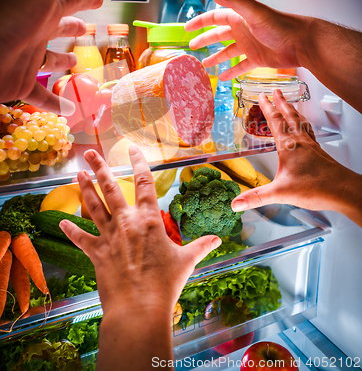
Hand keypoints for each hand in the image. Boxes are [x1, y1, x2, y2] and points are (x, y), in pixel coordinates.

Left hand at [0, 0, 133, 114]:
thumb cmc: (5, 10)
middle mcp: (35, 26)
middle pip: (60, 26)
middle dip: (75, 27)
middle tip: (89, 30)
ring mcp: (25, 56)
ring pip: (50, 61)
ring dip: (64, 64)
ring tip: (77, 67)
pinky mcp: (16, 83)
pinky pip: (42, 96)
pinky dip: (56, 104)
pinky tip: (70, 111)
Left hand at [60, 147, 220, 315]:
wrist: (139, 308)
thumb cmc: (165, 284)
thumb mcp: (186, 261)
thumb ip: (201, 246)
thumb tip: (218, 240)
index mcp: (149, 219)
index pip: (144, 182)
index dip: (138, 162)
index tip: (132, 149)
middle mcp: (126, 222)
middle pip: (111, 188)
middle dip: (99, 167)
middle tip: (89, 153)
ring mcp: (109, 237)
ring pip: (94, 206)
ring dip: (85, 189)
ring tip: (77, 174)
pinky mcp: (97, 253)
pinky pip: (81, 238)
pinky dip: (71, 230)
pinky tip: (62, 222)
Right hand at [185, 0, 310, 80]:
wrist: (301, 42)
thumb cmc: (279, 26)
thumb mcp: (253, 12)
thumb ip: (233, 0)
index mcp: (238, 17)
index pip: (214, 17)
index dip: (200, 22)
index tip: (186, 28)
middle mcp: (242, 30)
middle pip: (218, 35)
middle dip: (204, 39)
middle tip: (192, 46)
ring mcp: (249, 45)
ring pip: (227, 52)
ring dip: (216, 58)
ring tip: (204, 65)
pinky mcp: (257, 59)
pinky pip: (240, 66)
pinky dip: (231, 72)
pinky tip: (223, 78)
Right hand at [231, 90, 361, 226]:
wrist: (343, 190)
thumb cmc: (316, 188)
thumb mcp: (280, 193)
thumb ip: (256, 197)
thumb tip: (236, 203)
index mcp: (289, 146)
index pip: (275, 121)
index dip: (267, 107)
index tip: (262, 96)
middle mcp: (301, 142)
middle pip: (289, 116)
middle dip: (281, 103)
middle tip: (276, 91)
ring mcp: (311, 146)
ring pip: (300, 122)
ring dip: (293, 111)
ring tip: (289, 104)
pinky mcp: (319, 153)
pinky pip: (308, 132)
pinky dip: (303, 125)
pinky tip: (303, 130)